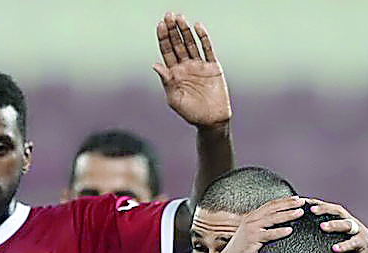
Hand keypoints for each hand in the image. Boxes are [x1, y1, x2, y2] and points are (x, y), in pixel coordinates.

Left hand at [154, 13, 230, 127]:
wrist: (211, 121)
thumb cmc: (191, 113)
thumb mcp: (174, 98)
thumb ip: (166, 81)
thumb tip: (155, 65)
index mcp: (174, 73)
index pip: (167, 51)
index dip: (163, 38)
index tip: (160, 25)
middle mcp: (186, 66)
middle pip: (178, 44)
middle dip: (172, 30)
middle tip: (168, 16)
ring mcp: (199, 65)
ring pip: (191, 44)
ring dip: (185, 31)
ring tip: (180, 18)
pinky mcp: (213, 67)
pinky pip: (207, 49)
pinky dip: (203, 38)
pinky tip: (197, 27)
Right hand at [215, 196, 302, 252]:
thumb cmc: (242, 250)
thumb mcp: (252, 234)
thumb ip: (263, 228)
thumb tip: (279, 225)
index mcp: (252, 217)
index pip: (271, 205)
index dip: (284, 201)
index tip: (297, 199)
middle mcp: (252, 220)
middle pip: (273, 208)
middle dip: (289, 204)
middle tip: (302, 202)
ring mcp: (252, 229)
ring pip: (273, 219)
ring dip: (288, 214)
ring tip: (300, 213)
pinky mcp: (253, 239)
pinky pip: (269, 234)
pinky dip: (280, 232)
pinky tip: (290, 230)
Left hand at [313, 199, 367, 252]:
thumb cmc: (358, 248)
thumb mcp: (343, 238)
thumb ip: (331, 234)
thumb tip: (310, 233)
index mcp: (345, 220)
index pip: (330, 208)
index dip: (317, 203)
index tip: (302, 201)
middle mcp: (352, 223)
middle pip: (338, 211)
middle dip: (324, 209)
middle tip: (310, 209)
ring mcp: (359, 232)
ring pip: (346, 224)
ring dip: (334, 224)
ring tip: (322, 226)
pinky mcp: (363, 244)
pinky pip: (353, 243)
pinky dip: (344, 245)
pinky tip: (334, 248)